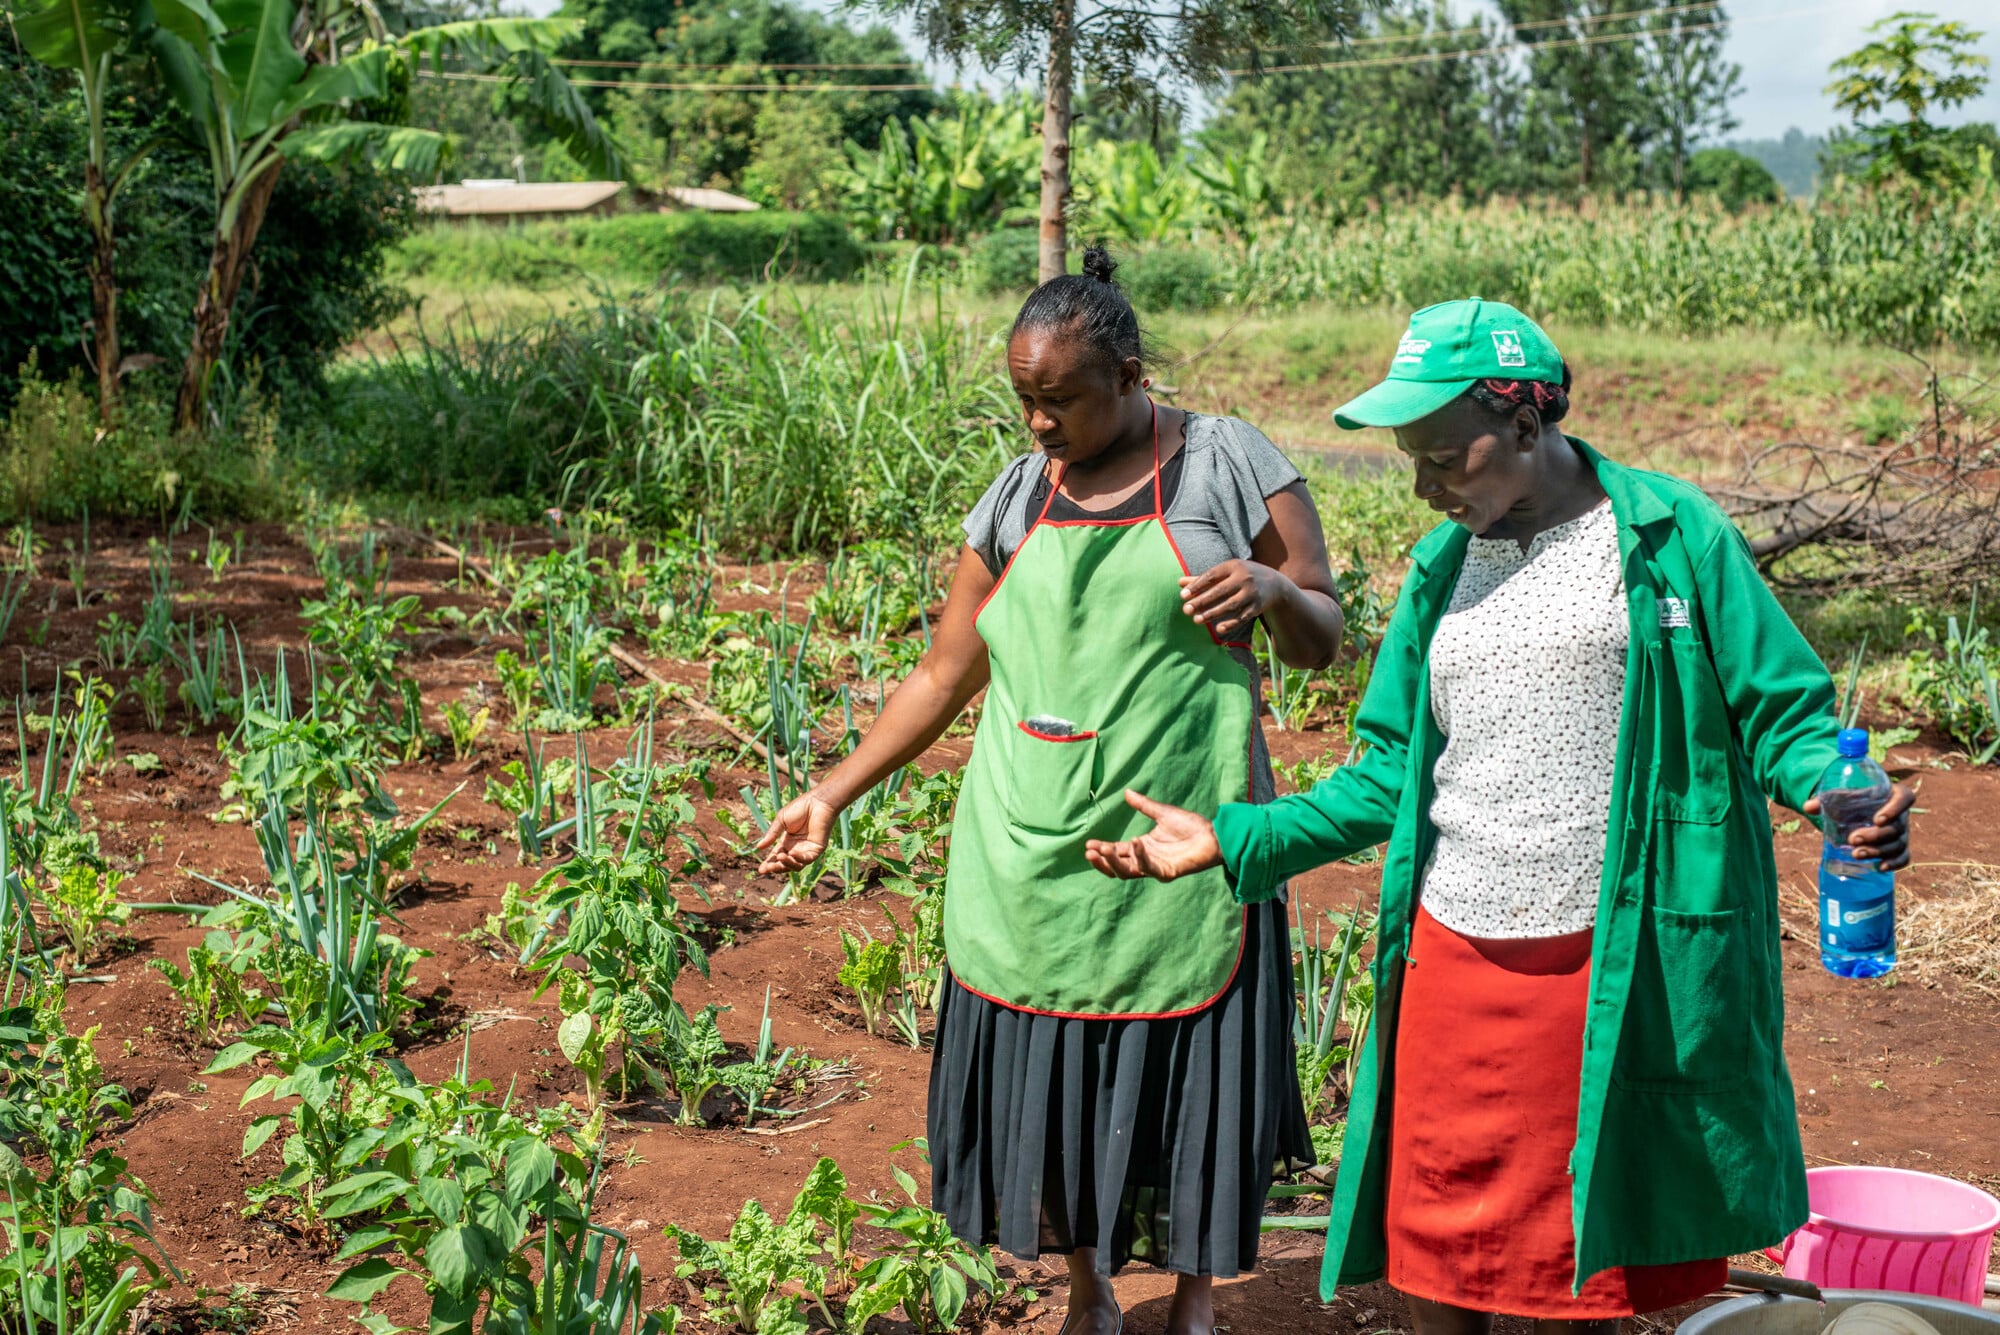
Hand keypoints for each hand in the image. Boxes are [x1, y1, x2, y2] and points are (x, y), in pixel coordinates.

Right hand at [754, 792, 837, 874]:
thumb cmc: (800, 808)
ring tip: (779, 858)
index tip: (761, 870)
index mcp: (787, 842)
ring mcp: (807, 850)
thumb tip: (758, 847)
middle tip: (768, 867)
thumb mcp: (781, 820)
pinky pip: (807, 859)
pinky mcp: (817, 850)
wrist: (817, 802)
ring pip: (796, 865)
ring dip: (786, 864)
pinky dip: (799, 858)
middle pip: (785, 863)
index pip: (776, 856)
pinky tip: (792, 853)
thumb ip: (772, 834)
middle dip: (776, 867)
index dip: (769, 863)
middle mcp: (796, 848)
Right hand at [1084, 790, 1223, 881]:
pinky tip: (1134, 842)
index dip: (1102, 850)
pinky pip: (1149, 868)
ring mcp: (1156, 868)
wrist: (1214, 834)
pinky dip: (1139, 857)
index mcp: (1142, 848)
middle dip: (1103, 861)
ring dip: (1114, 862)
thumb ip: (1143, 805)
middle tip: (1090, 851)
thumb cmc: (1191, 825)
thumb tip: (1126, 792)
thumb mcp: (1162, 812)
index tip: (1088, 844)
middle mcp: (1146, 860)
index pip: (1117, 852)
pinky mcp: (1167, 872)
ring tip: (1103, 849)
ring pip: (1128, 872)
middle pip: (1118, 867)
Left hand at [1179, 560, 1289, 639]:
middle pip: (1220, 591)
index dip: (1196, 585)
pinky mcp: (1257, 607)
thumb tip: (1179, 583)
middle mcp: (1244, 578)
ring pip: (1230, 605)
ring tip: (1197, 620)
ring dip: (1213, 613)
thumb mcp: (1226, 573)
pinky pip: (1242, 617)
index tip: (1182, 595)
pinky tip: (1218, 629)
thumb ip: (1203, 579)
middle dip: (1202, 601)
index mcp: (1234, 566)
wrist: (1275, 584)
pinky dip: (1231, 623)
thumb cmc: (1242, 576)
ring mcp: (1252, 593)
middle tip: (1186, 610)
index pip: (1212, 575)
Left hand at [1803, 781, 1915, 871]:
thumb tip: (1808, 807)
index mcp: (1893, 795)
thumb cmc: (1851, 801)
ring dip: (1878, 851)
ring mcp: (1902, 833)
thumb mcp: (1841, 797)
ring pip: (1897, 844)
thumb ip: (1825, 800)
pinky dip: (1895, 863)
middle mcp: (1901, 815)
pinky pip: (1904, 857)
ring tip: (1855, 854)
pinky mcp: (1899, 848)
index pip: (1905, 798)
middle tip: (1852, 839)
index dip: (1895, 809)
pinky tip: (1880, 868)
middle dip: (1875, 836)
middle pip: (1897, 827)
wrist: (1856, 813)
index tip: (1877, 819)